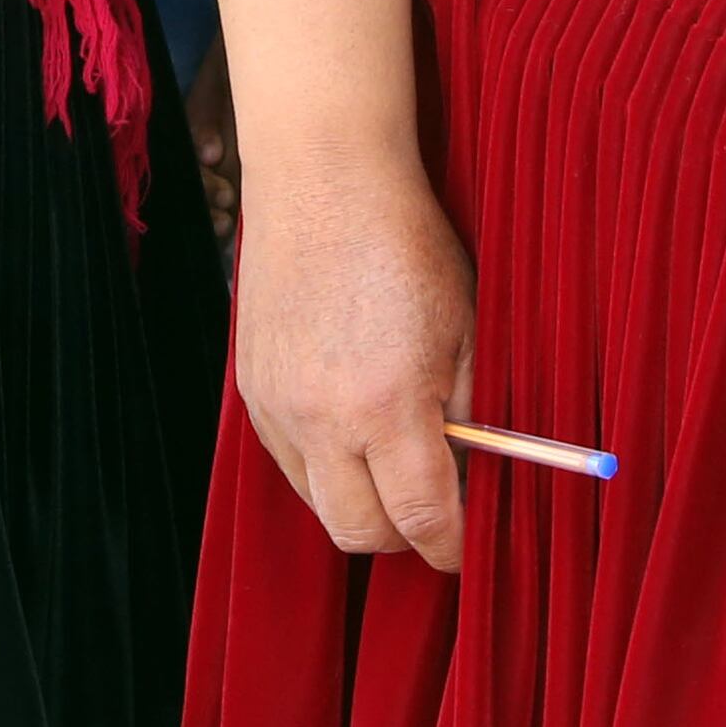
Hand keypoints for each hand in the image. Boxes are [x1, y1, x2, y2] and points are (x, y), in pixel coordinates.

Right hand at [231, 146, 477, 572]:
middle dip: (402, 535)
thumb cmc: (406, 244)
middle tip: (430, 506)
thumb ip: (469, 411)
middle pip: (360, 533)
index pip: (423, 521)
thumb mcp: (466, 327)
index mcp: (388, 405)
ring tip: (387, 456)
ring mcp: (278, 405)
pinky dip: (321, 465)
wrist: (323, 180)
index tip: (468, 545)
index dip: (453, 547)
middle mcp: (322, 417)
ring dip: (358, 500)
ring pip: (318, 503)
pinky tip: (346, 423)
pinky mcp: (251, 389)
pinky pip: (287, 461)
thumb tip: (474, 475)